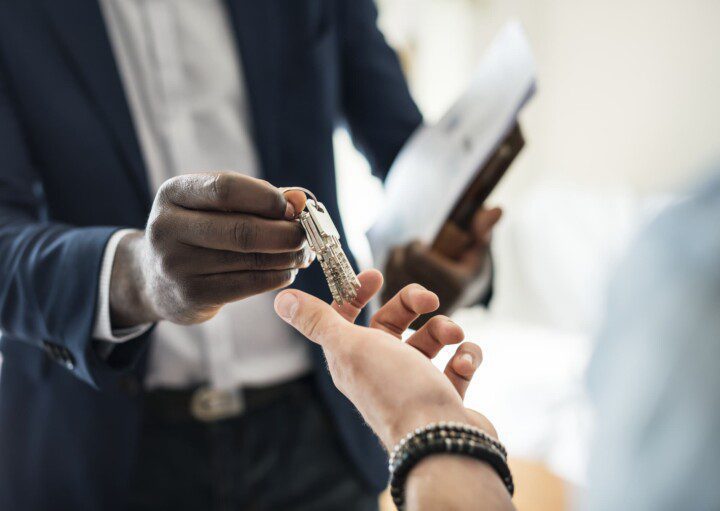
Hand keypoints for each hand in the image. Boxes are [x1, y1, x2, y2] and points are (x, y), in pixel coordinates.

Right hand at [110, 172, 311, 326]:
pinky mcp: (191, 295)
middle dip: (284, 233)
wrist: (154, 279)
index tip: (293, 207)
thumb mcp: (215, 206)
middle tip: (306, 236)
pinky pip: (247, 284)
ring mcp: (176, 265)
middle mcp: (167, 228)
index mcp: (173, 193)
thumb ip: (258, 198)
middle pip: (242, 229)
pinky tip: (287, 271)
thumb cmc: (198, 232)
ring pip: (249, 259)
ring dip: (286, 256)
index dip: (267, 198)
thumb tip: (299, 199)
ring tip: (302, 253)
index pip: (226, 188)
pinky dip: (276, 277)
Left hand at [274, 269, 496, 448]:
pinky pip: (457, 364)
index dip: (357, 293)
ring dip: (444, 329)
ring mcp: (414, 384)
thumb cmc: (395, 390)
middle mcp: (380, 370)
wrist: (441, 441)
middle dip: (412, 304)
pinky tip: (465, 362)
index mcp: (352, 359)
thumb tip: (281, 299)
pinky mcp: (444, 396)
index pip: (347, 317)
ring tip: (454, 336)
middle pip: (392, 323)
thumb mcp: (350, 347)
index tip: (377, 275)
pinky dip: (465, 356)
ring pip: (429, 341)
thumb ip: (318, 321)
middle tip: (430, 300)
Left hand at [383, 207, 501, 323]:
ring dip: (394, 262)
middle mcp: (436, 304)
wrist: (459, 297)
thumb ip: (484, 228)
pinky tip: (399, 274)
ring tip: (407, 261)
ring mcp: (418, 315)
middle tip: (413, 251)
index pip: (416, 256)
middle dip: (403, 252)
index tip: (421, 243)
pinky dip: (387, 276)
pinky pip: (383, 289)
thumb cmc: (467, 265)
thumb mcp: (478, 247)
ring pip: (389, 276)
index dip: (415, 245)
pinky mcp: (403, 321)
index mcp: (456, 285)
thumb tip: (497, 209)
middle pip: (400, 265)